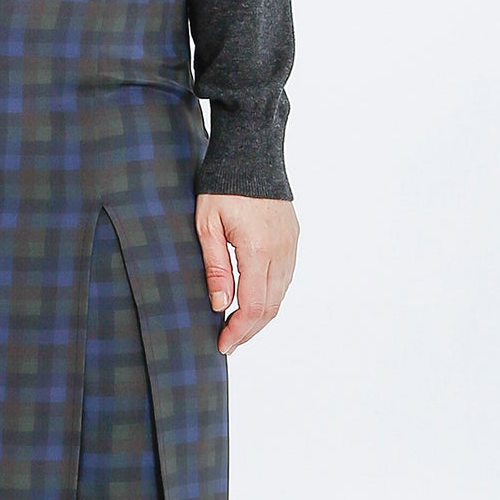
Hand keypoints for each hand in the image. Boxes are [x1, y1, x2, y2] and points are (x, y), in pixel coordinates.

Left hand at [195, 194, 297, 353]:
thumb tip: (220, 305)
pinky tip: (253, 300)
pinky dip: (270, 296)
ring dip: (261, 315)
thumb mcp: (207, 226)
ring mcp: (290, 244)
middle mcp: (281, 251)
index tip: (223, 344)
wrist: (250, 154)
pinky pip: (284, 277)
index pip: (254, 306)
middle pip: (271, 307)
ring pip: (281, 294)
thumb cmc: (222, 186)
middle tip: (228, 343)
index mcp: (258, 249)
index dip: (239, 331)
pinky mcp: (292, 238)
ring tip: (238, 326)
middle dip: (249, 330)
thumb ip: (215, 267)